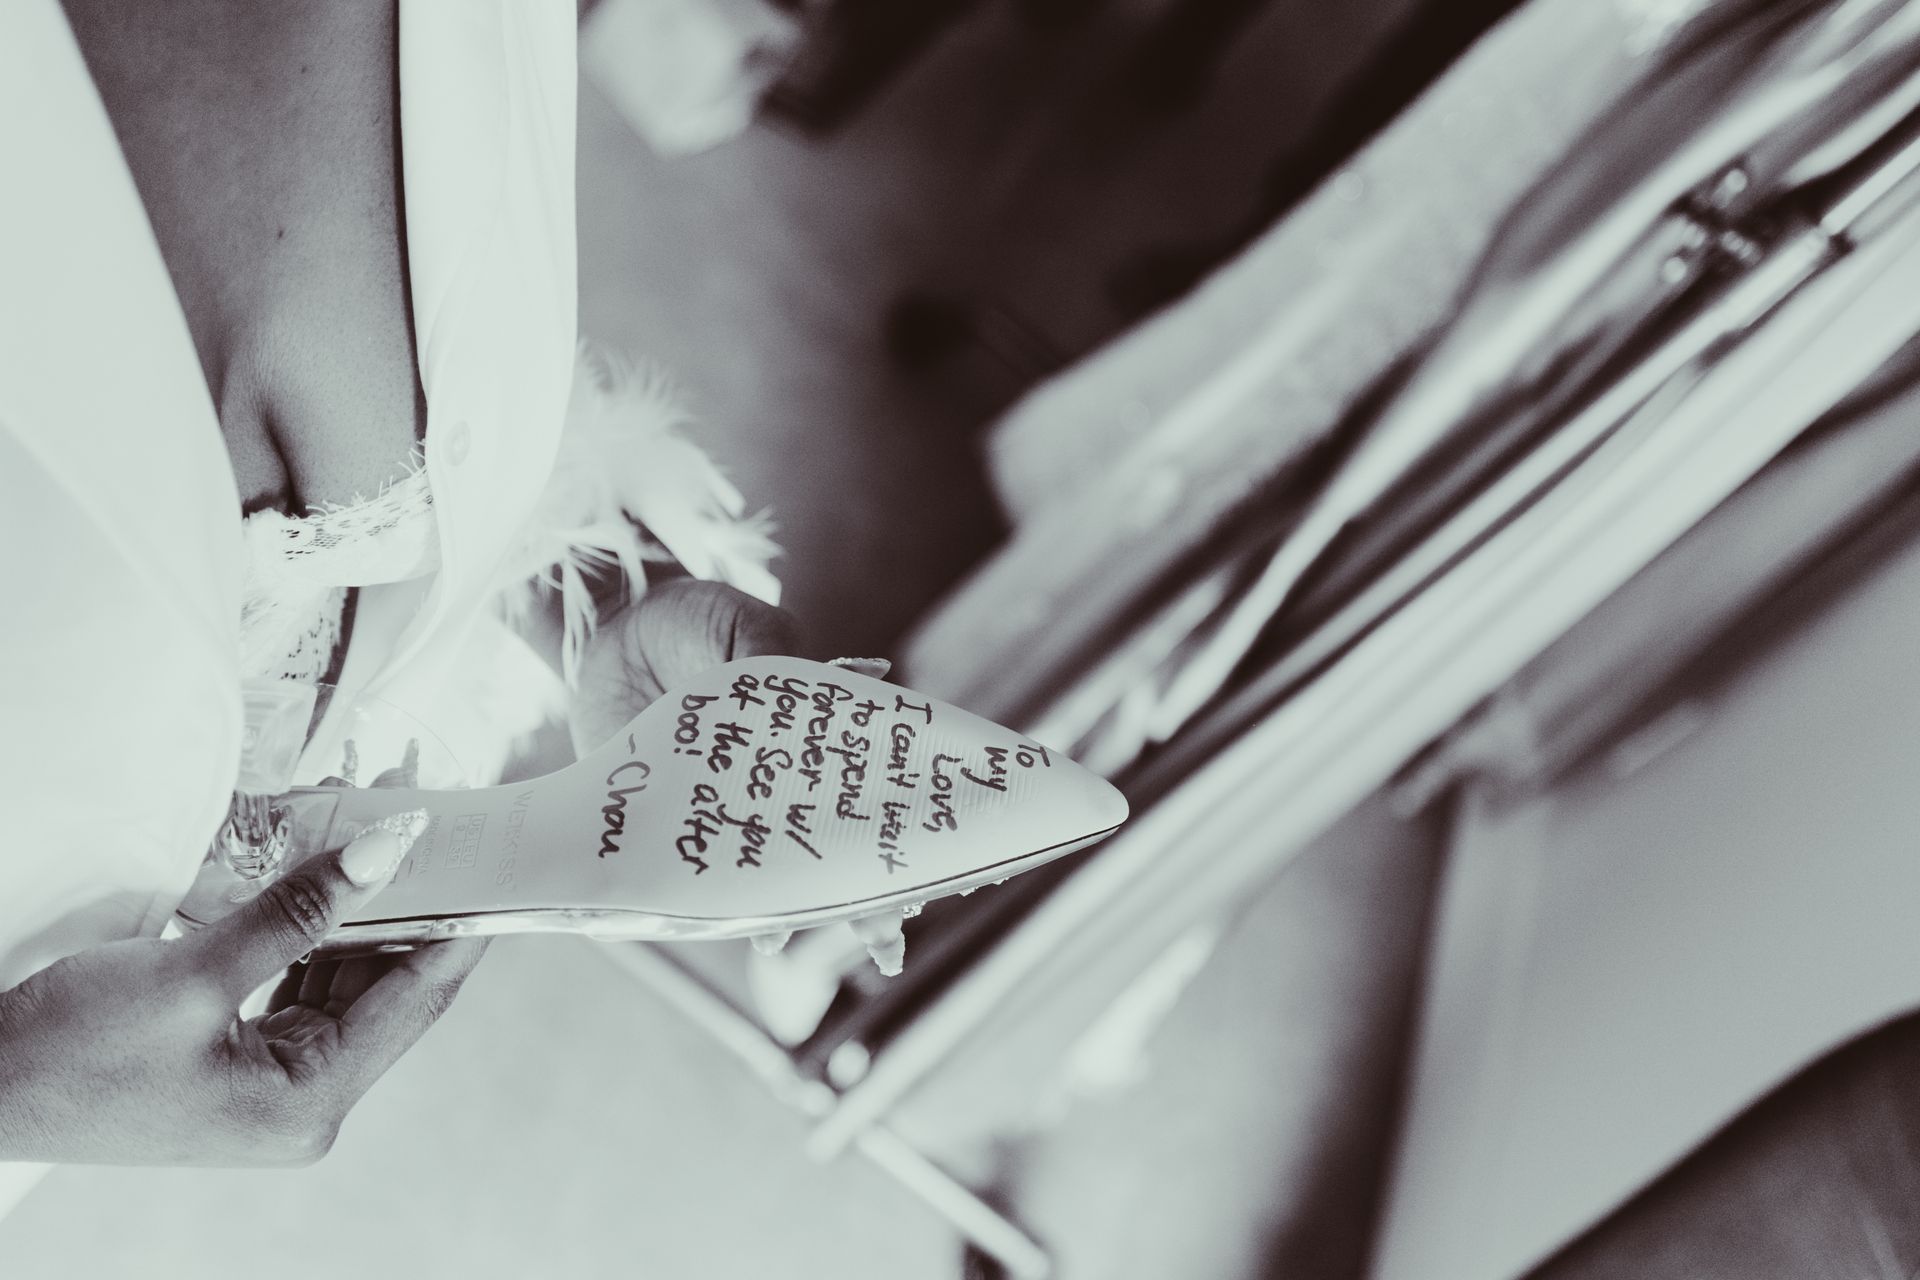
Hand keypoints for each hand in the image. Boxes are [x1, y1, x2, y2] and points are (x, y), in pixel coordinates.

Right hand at [0, 827, 483, 1166]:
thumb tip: (394, 848)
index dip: (464, 919)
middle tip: (424, 811)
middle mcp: (305, 1101)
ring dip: (360, 903)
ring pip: (348, 975)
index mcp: (310, 1101)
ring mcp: (272, 1082)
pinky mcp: (239, 1057)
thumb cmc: (70, 1050)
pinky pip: (303, 981)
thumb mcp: (193, 972)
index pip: (419, 996)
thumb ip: (302, 909)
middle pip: (389, 983)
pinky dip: (315, 927)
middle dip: (407, 895)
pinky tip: (325, 870)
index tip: (493, 852)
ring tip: (376, 823)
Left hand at [568, 579, 910, 974]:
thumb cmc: (689, 619)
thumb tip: (869, 673)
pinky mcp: (664, 821)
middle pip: (826, 851)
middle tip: (887, 946)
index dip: (897, 833)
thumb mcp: (743, 626)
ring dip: (789, 916)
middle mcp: (767, 782)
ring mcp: (717, 807)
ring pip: (765, 877)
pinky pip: (696, 873)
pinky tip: (751, 938)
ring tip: (796, 949)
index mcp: (803, 738)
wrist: (606, 628)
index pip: (862, 793)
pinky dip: (721, 907)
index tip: (929, 871)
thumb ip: (786, 656)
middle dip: (862, 902)